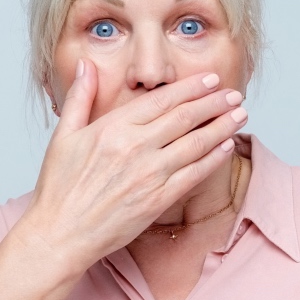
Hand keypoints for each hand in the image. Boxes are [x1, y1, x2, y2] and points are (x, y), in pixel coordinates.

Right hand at [21, 59, 247, 272]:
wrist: (61, 234)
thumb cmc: (59, 189)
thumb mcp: (63, 136)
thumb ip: (80, 97)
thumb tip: (87, 65)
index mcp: (113, 128)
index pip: (161, 100)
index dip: (191, 88)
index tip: (210, 79)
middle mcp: (135, 147)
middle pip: (185, 117)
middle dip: (214, 102)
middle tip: (233, 93)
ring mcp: (149, 175)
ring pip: (196, 143)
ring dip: (222, 126)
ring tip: (240, 114)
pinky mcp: (158, 200)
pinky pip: (194, 174)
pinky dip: (214, 159)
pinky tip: (227, 147)